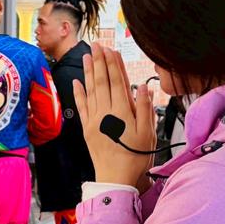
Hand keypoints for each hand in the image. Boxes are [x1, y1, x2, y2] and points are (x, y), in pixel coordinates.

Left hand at [72, 43, 156, 187]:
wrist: (116, 178)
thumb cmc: (135, 158)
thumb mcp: (148, 134)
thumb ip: (145, 108)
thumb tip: (143, 87)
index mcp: (122, 112)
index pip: (117, 82)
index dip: (114, 64)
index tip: (111, 50)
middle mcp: (106, 113)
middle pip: (102, 82)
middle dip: (100, 62)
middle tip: (97, 45)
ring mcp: (94, 120)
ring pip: (91, 90)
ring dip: (89, 72)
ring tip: (87, 56)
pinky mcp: (87, 128)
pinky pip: (81, 107)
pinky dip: (78, 93)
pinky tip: (77, 81)